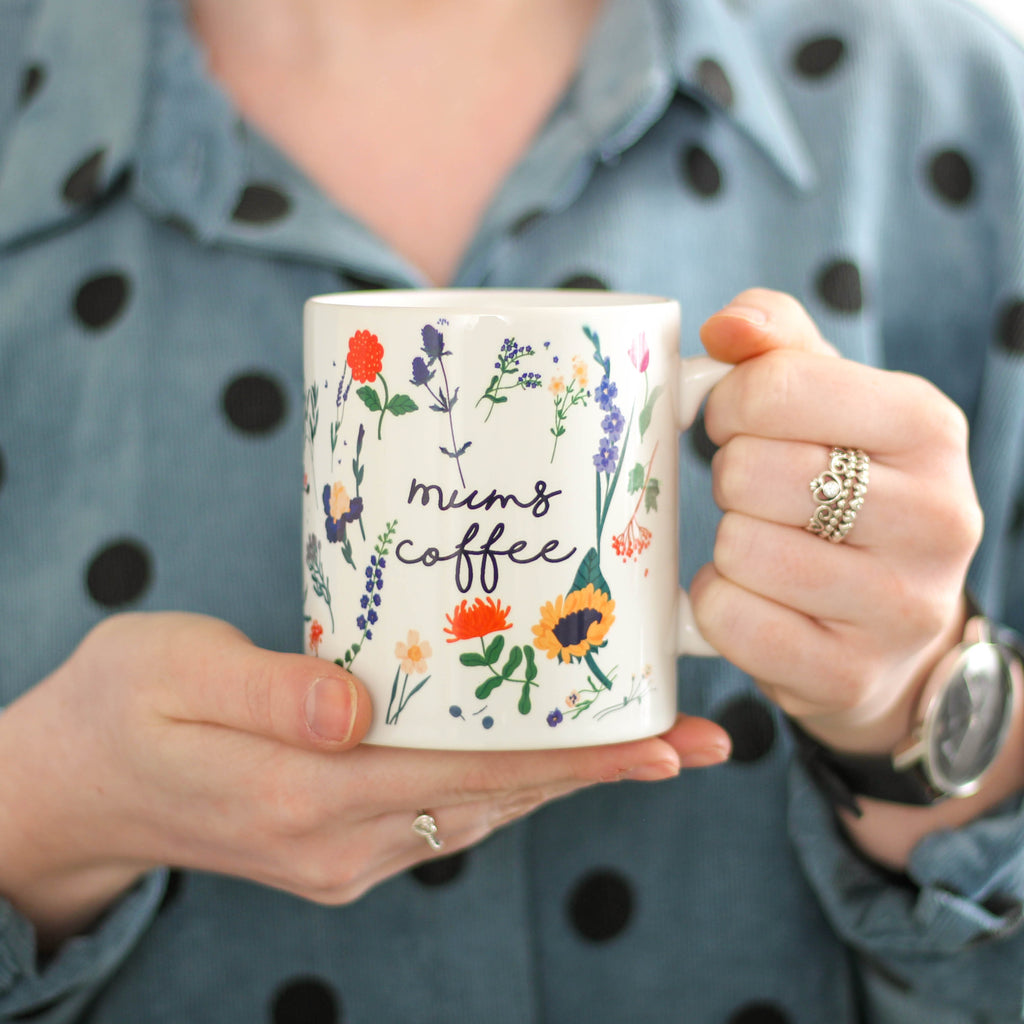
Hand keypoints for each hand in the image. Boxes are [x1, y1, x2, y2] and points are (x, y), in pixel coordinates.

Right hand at [0, 612, 729, 946]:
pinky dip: (506, 781)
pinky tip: (547, 752)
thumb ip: (269, 693)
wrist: (70, 787)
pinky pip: (444, 810)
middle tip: (696, 741)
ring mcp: (341, 852)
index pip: (466, 775)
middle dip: (598, 770)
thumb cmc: (115, 707)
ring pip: (478, 809)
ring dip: (564, 777)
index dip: (569, 759)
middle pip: (494, 799)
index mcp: (298, 795)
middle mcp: (337, 840)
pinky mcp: (338, 842)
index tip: (660, 743)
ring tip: (648, 742)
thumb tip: (361, 710)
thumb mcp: (172, 671)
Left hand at [690, 289, 982, 753]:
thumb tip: (726, 325)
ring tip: (763, 547)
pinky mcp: (851, 675)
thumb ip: (777, 346)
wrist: (892, 629)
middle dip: (729, 479)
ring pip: (738, 549)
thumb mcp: (832, 404)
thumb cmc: (847, 494)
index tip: (734, 424)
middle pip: (749, 470)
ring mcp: (901, 606)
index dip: (728, 405)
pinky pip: (728, 620)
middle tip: (754, 495)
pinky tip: (753, 599)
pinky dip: (716, 605)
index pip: (777, 387)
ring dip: (726, 546)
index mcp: (928, 427)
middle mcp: (936, 515)